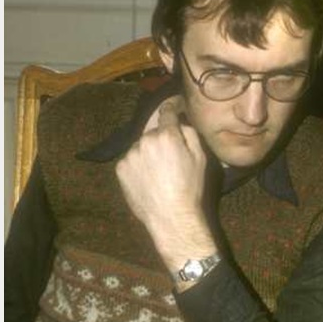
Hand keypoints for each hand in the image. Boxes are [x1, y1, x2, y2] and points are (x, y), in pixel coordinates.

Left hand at [116, 96, 214, 269]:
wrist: (171, 216)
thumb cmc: (190, 188)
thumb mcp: (201, 159)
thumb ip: (190, 134)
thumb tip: (181, 122)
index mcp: (167, 135)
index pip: (167, 112)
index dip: (172, 106)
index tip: (174, 105)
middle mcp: (145, 140)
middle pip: (154, 132)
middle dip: (162, 139)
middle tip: (171, 156)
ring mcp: (130, 154)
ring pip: (141, 146)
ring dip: (148, 152)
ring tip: (159, 172)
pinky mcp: (121, 168)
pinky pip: (131, 160)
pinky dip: (138, 165)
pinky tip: (148, 179)